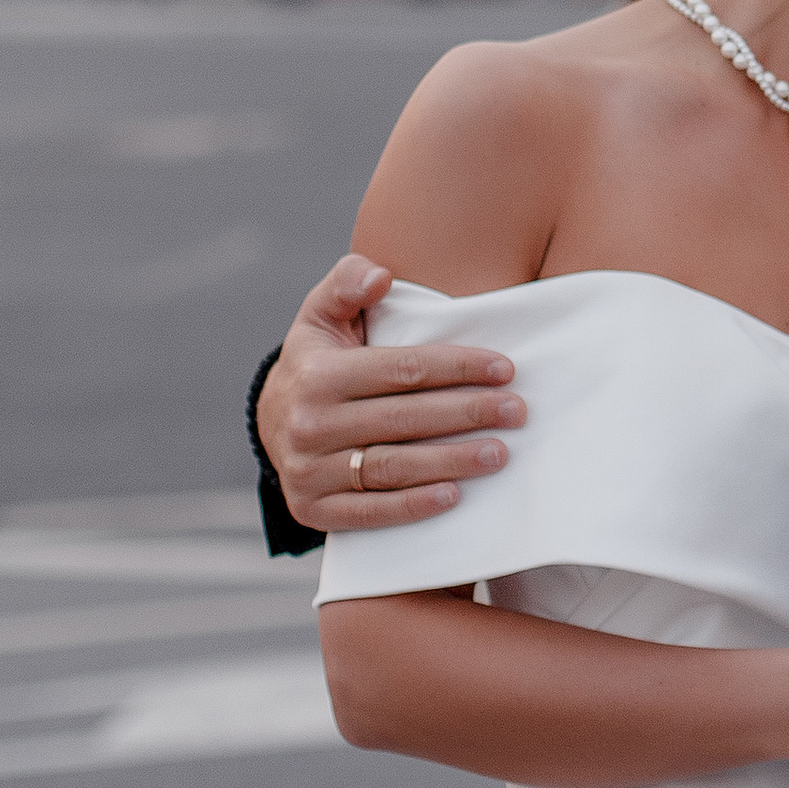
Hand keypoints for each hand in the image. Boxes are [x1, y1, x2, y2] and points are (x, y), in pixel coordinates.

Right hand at [258, 255, 524, 535]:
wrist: (271, 422)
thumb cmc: (317, 360)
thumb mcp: (321, 313)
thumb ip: (348, 281)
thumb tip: (380, 276)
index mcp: (319, 375)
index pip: (403, 370)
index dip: (458, 368)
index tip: (505, 369)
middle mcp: (310, 424)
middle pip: (405, 419)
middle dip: (468, 413)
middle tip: (517, 411)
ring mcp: (308, 471)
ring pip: (392, 467)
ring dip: (451, 462)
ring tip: (500, 453)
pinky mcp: (312, 509)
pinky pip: (369, 512)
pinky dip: (412, 506)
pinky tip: (454, 496)